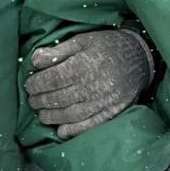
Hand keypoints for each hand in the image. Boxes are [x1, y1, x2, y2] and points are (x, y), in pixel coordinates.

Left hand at [27, 29, 154, 138]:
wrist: (140, 57)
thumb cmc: (108, 46)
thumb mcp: (82, 40)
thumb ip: (58, 51)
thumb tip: (35, 60)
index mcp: (84, 65)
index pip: (52, 79)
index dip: (36, 84)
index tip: (29, 85)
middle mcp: (93, 85)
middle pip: (59, 97)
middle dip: (41, 101)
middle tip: (32, 100)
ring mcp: (103, 101)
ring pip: (71, 114)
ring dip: (52, 117)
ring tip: (42, 115)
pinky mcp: (112, 112)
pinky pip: (90, 125)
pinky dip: (74, 130)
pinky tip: (61, 130)